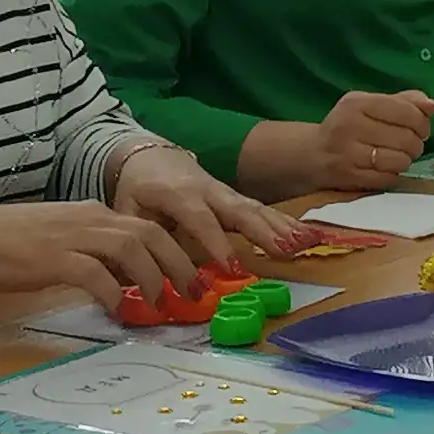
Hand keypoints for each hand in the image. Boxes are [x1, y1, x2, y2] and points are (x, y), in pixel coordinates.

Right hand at [0, 201, 208, 312]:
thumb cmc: (14, 242)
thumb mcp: (65, 239)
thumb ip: (96, 252)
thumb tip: (126, 278)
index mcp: (95, 214)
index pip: (148, 225)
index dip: (176, 250)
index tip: (194, 275)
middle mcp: (91, 219)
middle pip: (150, 234)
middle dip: (179, 262)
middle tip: (195, 291)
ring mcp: (73, 237)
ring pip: (130, 248)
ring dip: (153, 277)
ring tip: (162, 304)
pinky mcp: (54, 259)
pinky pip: (94, 273)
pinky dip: (113, 292)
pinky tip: (120, 310)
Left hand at [112, 143, 310, 262]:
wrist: (149, 155)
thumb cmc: (137, 188)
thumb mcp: (126, 210)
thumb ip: (135, 240)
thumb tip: (135, 278)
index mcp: (178, 194)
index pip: (200, 219)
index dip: (215, 241)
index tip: (229, 267)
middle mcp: (208, 191)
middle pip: (239, 209)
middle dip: (263, 231)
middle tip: (285, 251)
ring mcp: (226, 193)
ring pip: (256, 208)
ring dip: (282, 227)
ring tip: (305, 244)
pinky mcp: (236, 199)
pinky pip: (262, 210)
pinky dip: (286, 224)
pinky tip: (307, 237)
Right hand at [314, 90, 433, 190]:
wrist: (312, 154)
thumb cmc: (348, 126)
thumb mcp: (371, 105)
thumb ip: (404, 101)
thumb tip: (433, 106)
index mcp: (358, 102)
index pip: (405, 111)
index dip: (422, 122)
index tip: (422, 129)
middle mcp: (350, 126)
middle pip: (406, 138)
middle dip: (415, 144)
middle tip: (411, 145)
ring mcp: (348, 153)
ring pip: (399, 160)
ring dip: (405, 161)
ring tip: (398, 157)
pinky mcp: (349, 177)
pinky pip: (388, 178)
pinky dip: (393, 174)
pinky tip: (386, 169)